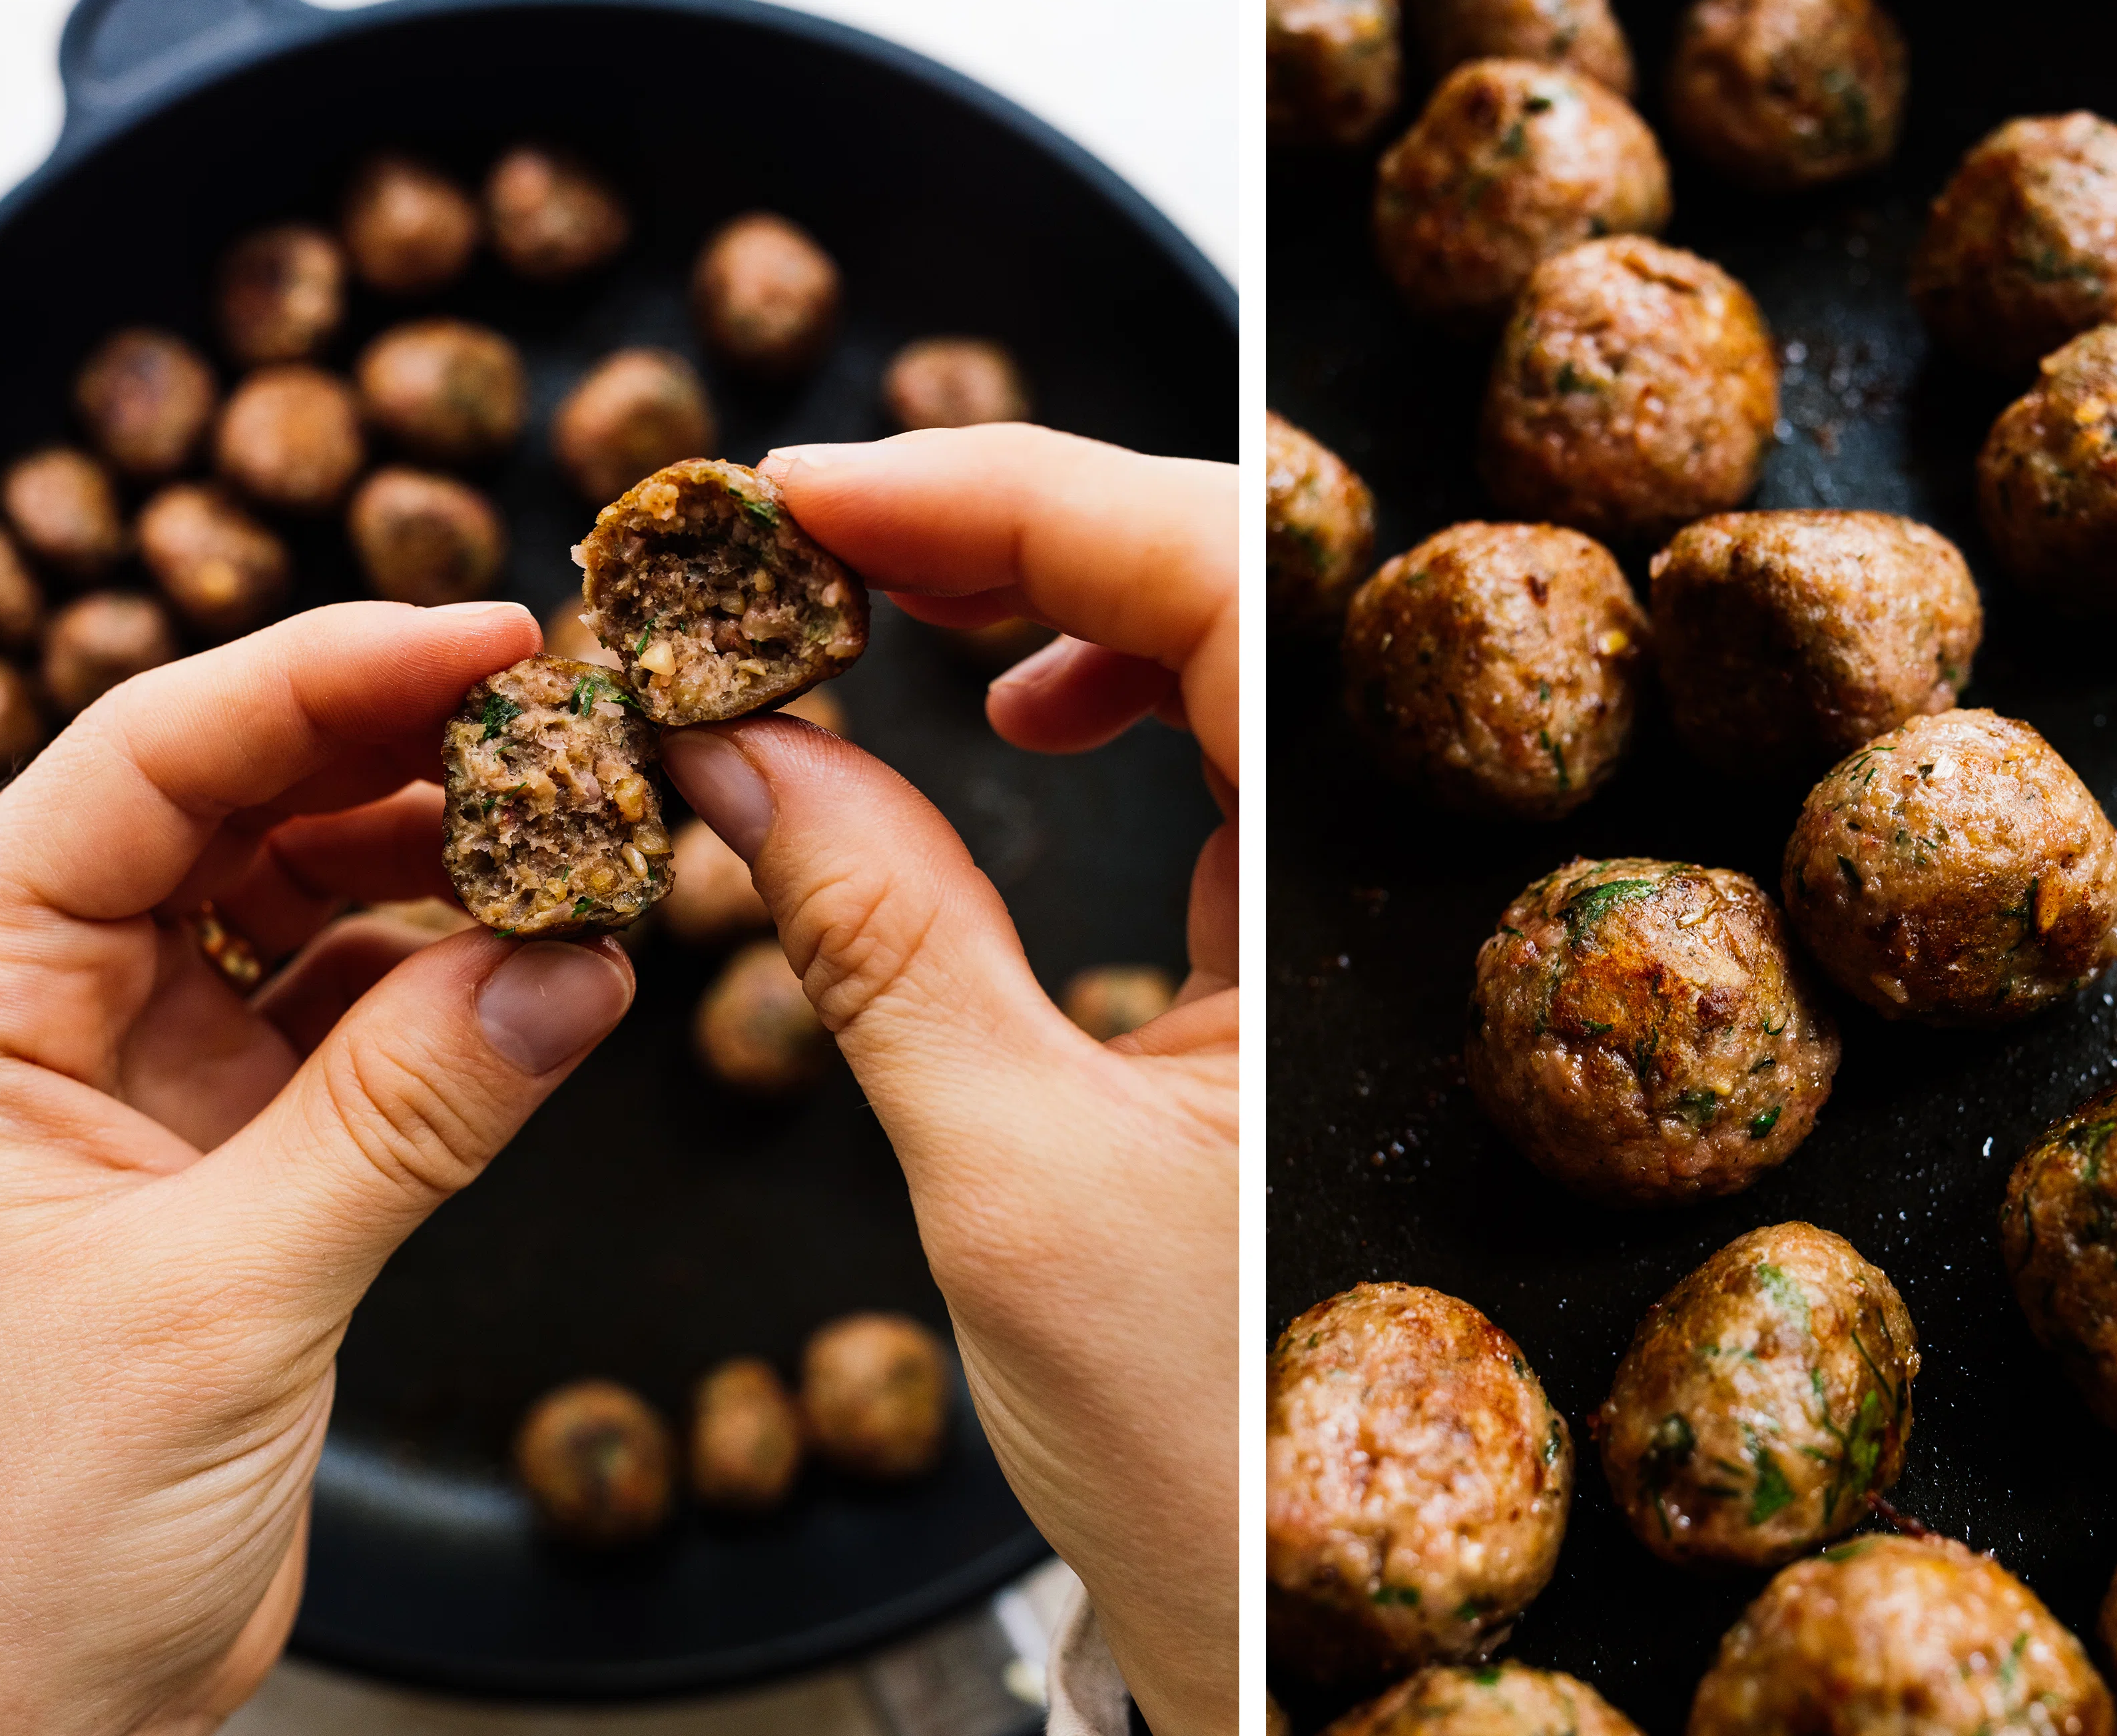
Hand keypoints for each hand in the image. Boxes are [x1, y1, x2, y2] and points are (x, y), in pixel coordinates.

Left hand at [0, 602, 634, 1733]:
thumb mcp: (217, 1302)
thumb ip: (407, 1117)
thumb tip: (578, 960)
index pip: (140, 767)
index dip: (316, 676)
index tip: (485, 637)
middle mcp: (32, 1016)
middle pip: (230, 806)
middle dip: (400, 748)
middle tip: (571, 712)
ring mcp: (136, 1081)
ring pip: (306, 903)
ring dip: (448, 865)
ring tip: (588, 837)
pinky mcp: (229, 1158)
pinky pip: (360, 1022)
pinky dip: (461, 991)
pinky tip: (560, 967)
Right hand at [663, 424, 1237, 1735]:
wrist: (1294, 1632)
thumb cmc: (1211, 1456)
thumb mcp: (1016, 1173)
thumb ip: (878, 935)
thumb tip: (730, 742)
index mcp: (1368, 897)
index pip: (1223, 585)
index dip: (1018, 497)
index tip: (818, 494)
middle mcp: (1386, 873)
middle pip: (1229, 583)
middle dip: (1019, 521)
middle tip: (817, 527)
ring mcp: (1344, 908)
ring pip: (1224, 651)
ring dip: (1055, 586)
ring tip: (887, 591)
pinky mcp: (1297, 952)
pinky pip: (1217, 757)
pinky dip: (1104, 692)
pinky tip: (1015, 695)